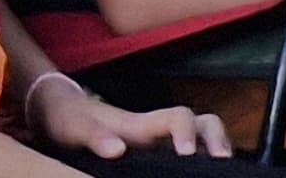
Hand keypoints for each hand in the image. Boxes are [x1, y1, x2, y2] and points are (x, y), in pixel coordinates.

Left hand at [28, 75, 228, 158]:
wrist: (61, 114)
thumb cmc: (69, 119)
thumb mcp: (74, 128)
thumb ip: (93, 137)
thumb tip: (117, 150)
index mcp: (142, 124)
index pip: (178, 117)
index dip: (188, 131)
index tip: (187, 154)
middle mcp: (160, 132)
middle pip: (203, 124)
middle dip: (219, 139)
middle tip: (222, 164)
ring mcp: (163, 144)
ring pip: (203, 139)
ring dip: (217, 152)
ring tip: (224, 176)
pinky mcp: (160, 158)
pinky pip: (192, 158)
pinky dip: (205, 165)